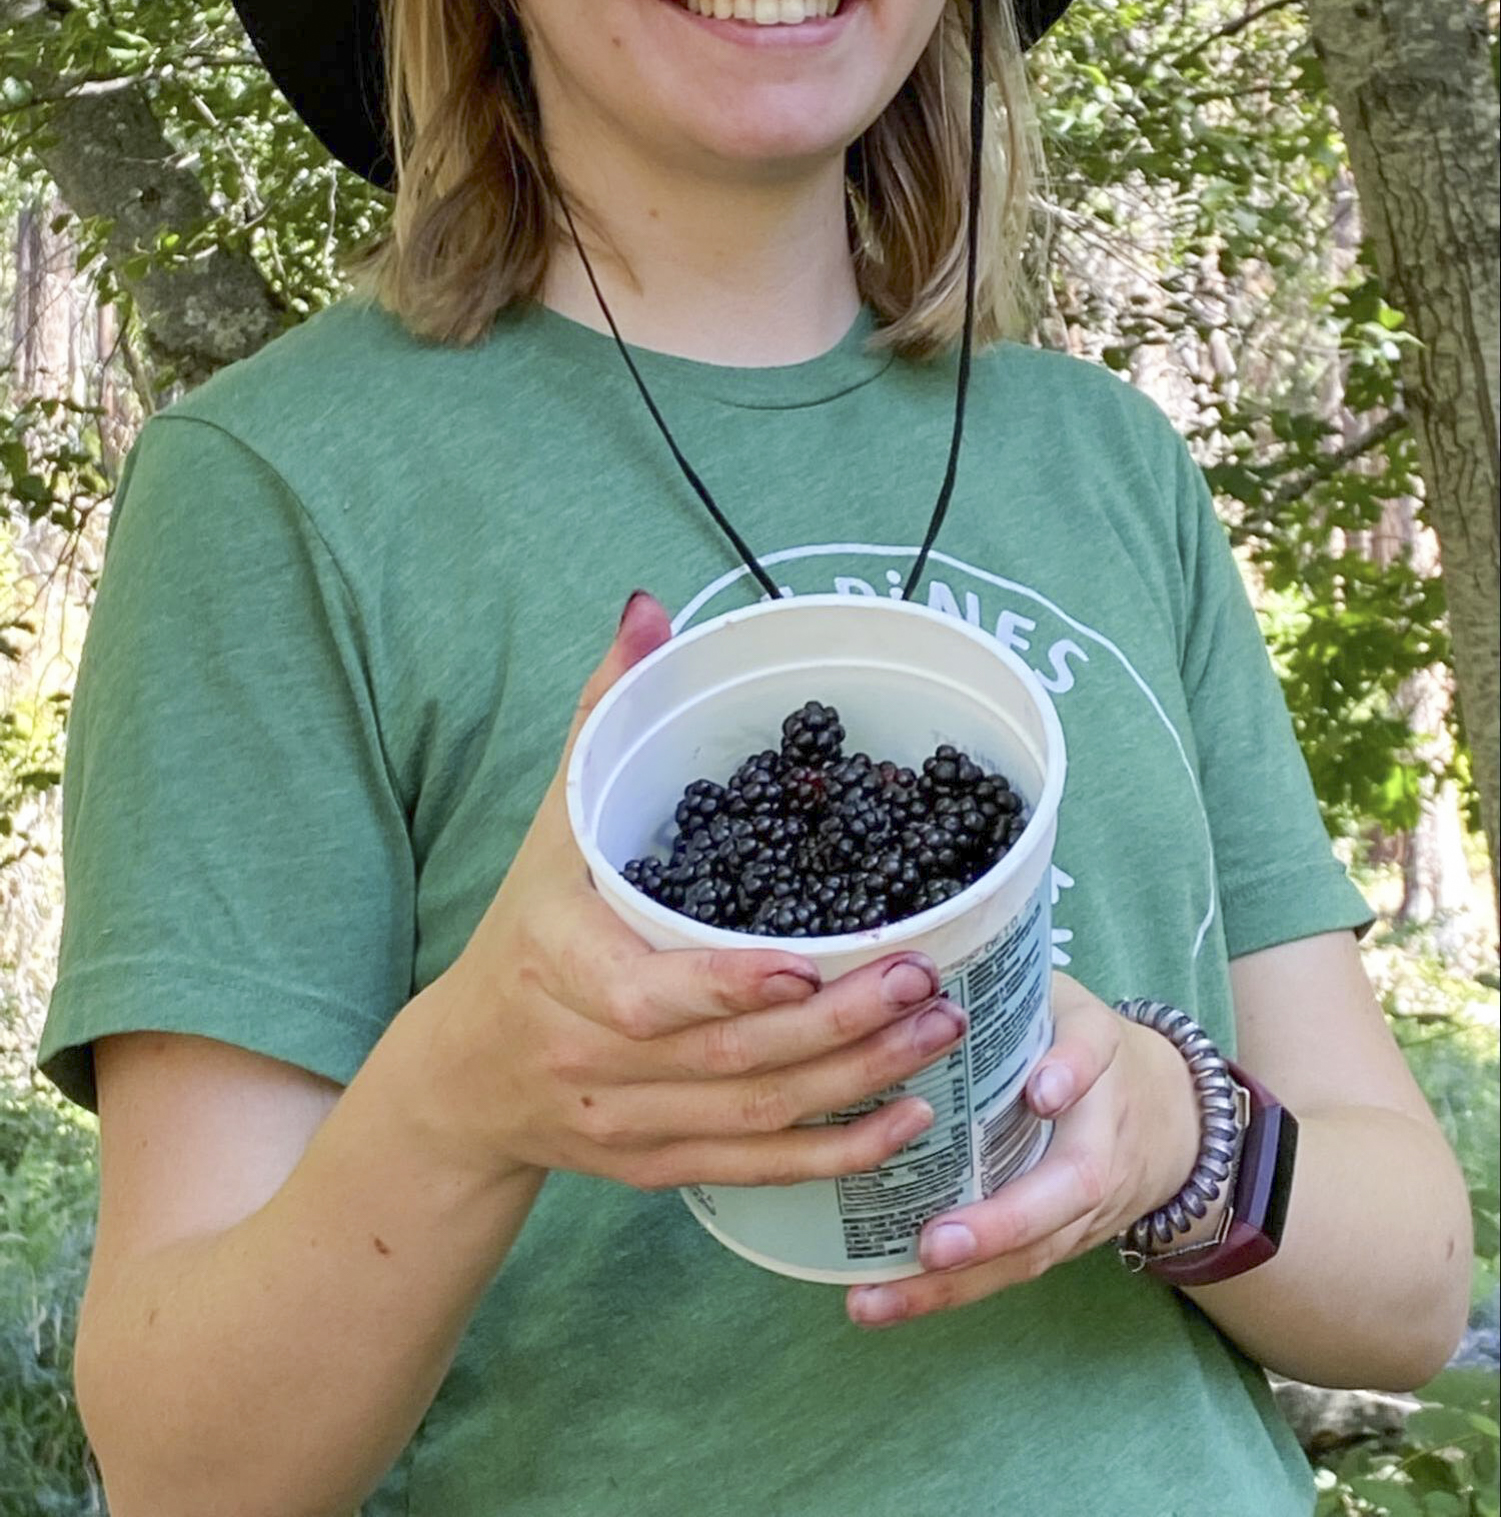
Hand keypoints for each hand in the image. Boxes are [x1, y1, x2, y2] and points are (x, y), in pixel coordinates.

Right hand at [417, 591, 970, 1192]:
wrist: (465, 1074)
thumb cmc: (527, 927)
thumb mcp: (553, 820)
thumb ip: (606, 712)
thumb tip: (651, 610)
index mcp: (563, 964)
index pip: (651, 994)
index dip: (731, 987)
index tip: (813, 958)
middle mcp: (592, 1055)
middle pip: (729, 1058)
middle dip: (838, 1025)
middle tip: (926, 981)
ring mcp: (627, 1122)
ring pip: (754, 1117)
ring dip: (857, 1081)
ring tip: (942, 1033)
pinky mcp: (657, 1165)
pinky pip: (755, 1168)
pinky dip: (835, 1155)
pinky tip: (908, 1123)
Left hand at [845, 971, 1200, 1327]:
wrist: (1175, 1117)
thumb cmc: (1089, 1044)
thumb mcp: (1066, 998)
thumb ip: (1011, 980)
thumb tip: (916, 957)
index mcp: (1104, 1056)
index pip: (1095, 1053)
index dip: (1071, 1069)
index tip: (1043, 1089)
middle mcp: (1104, 1137)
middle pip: (1069, 1188)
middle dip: (1002, 1222)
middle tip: (935, 1242)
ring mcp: (1087, 1203)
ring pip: (1032, 1251)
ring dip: (954, 1283)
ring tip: (875, 1297)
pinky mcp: (1062, 1240)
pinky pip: (1010, 1271)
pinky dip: (946, 1293)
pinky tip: (877, 1302)